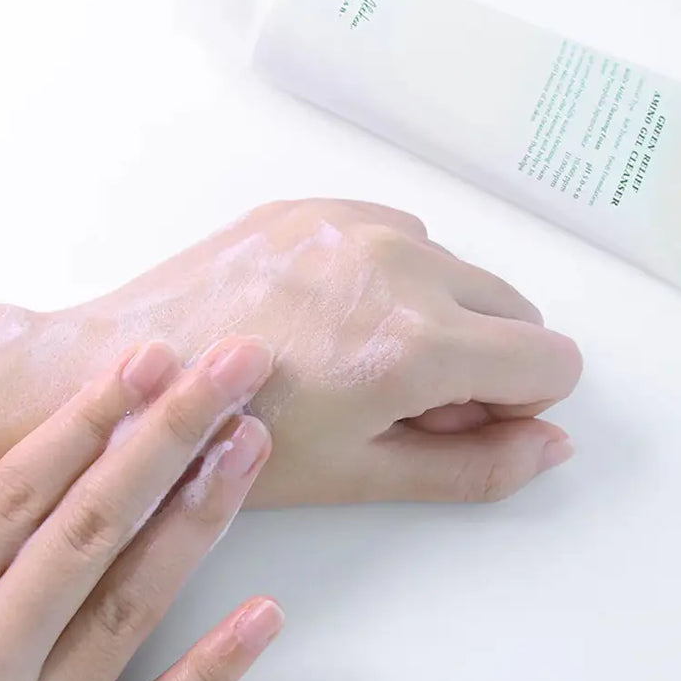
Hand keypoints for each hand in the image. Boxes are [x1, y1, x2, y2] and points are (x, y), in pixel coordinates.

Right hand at [0, 338, 282, 680]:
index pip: (14, 496)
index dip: (85, 419)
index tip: (139, 363)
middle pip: (91, 528)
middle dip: (166, 436)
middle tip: (228, 369)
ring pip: (129, 611)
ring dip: (199, 520)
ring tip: (250, 448)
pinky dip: (210, 675)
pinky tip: (261, 618)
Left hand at [32, 198, 582, 506]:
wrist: (127, 377)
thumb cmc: (231, 439)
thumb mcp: (362, 474)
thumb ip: (477, 465)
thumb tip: (552, 444)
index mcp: (416, 341)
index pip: (553, 362)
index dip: (519, 406)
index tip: (456, 423)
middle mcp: (400, 263)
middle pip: (517, 310)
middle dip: (483, 360)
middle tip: (400, 399)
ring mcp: (354, 223)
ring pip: (459, 270)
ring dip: (438, 314)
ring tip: (353, 359)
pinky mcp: (315, 206)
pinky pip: (401, 235)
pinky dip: (391, 277)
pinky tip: (326, 318)